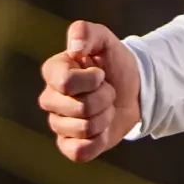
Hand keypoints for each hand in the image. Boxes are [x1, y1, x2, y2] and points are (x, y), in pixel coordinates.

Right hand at [37, 20, 141, 162]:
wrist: (133, 90)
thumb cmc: (115, 63)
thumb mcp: (105, 40)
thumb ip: (87, 32)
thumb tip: (74, 46)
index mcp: (54, 72)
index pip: (66, 82)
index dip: (92, 80)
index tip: (101, 73)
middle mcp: (50, 99)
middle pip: (79, 108)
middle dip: (104, 99)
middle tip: (107, 91)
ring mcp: (58, 124)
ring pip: (84, 129)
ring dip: (105, 118)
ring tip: (105, 107)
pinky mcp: (69, 145)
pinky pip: (79, 152)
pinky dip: (98, 141)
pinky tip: (101, 129)